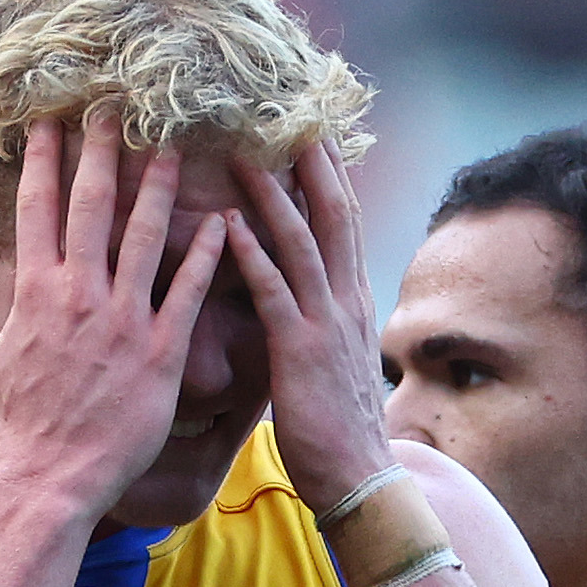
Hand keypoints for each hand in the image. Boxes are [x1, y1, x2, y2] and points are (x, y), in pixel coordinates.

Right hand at [0, 114, 226, 518]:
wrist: (50, 481)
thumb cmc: (13, 427)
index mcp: (34, 294)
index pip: (38, 209)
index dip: (44, 159)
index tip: (51, 120)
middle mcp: (79, 297)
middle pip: (92, 207)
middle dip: (102, 151)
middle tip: (116, 107)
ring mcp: (124, 322)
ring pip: (146, 237)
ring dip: (160, 186)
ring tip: (174, 145)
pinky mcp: (161, 354)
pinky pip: (188, 292)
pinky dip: (207, 253)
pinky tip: (225, 220)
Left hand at [225, 141, 394, 512]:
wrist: (358, 478)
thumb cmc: (335, 428)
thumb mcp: (331, 360)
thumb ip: (316, 321)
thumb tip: (299, 298)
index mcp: (350, 301)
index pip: (340, 220)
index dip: (327, 171)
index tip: (308, 126)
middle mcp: (344, 301)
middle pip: (332, 213)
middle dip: (311, 160)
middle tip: (286, 108)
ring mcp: (325, 324)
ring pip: (302, 242)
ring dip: (272, 193)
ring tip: (242, 150)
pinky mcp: (300, 352)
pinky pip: (274, 293)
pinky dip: (252, 255)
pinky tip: (228, 225)